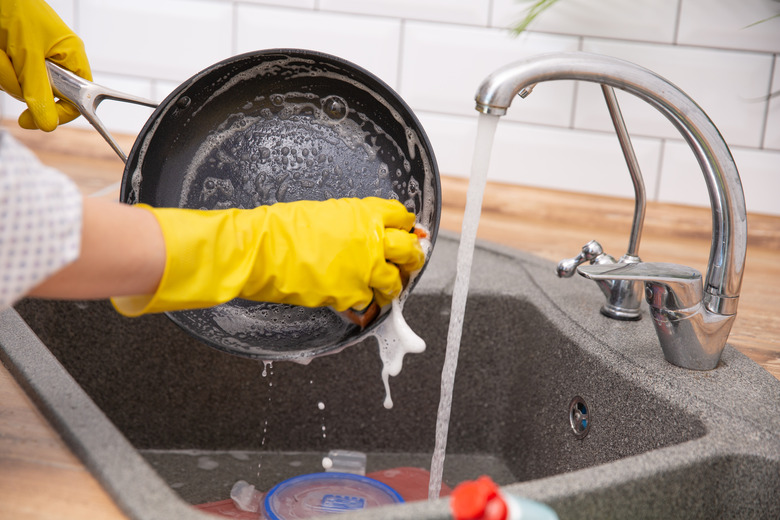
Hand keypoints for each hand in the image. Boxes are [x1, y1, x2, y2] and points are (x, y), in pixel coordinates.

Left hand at [0, 0, 91, 130]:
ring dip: (3, 72)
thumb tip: (49, 123)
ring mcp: (33, 59)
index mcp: (71, 56)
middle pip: (42, 94)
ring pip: (19, 85)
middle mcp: (55, 59)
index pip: (77, 99)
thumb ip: (39, 90)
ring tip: (2, 50)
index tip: (34, 119)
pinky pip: (7, 75)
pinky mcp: (15, 56)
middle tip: (9, 64)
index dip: (58, 112)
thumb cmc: (16, 8)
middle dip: (19, 84)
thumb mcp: (29, 54)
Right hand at [111, 198, 425, 316]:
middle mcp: (373, 239)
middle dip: (411, 258)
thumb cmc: (282, 227)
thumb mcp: (324, 212)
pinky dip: (365, 304)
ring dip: (391, 286)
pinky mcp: (352, 295)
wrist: (261, 250)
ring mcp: (365, 269)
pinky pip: (369, 302)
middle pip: (410, 250)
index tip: (406, 233)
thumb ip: (353, 222)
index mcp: (366, 213)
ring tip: (384, 289)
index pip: (402, 217)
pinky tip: (356, 301)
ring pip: (395, 282)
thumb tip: (365, 233)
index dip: (405, 227)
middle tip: (407, 262)